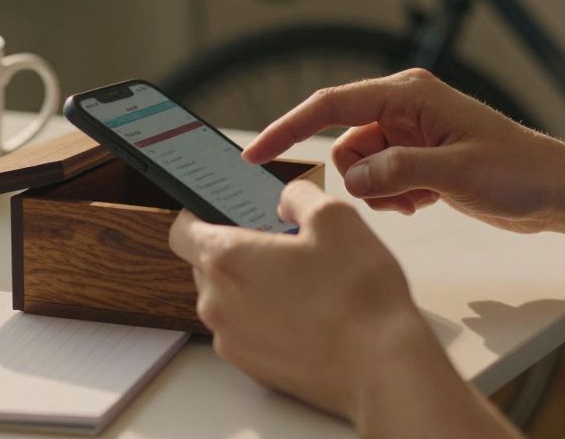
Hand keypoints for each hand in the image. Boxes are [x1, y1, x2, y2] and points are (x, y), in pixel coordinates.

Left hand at [167, 180, 446, 428]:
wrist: (381, 368)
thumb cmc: (358, 296)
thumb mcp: (335, 217)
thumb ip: (298, 196)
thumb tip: (286, 201)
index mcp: (227, 259)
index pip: (183, 231)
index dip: (200, 215)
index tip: (223, 212)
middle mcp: (218, 303)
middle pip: (206, 266)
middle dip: (237, 251)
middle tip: (280, 245)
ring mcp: (232, 340)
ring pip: (227, 300)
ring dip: (252, 286)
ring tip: (302, 282)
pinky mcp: (252, 368)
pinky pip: (246, 331)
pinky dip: (265, 318)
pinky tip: (307, 315)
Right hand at [242, 68, 564, 233]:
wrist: (556, 191)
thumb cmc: (519, 170)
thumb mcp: (456, 171)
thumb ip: (397, 172)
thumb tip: (352, 180)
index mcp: (408, 95)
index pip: (331, 106)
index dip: (288, 128)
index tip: (255, 155)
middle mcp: (403, 109)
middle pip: (345, 144)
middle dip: (359, 178)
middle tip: (398, 196)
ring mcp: (410, 135)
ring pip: (361, 168)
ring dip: (379, 192)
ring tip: (419, 199)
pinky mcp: (418, 160)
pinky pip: (381, 181)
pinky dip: (394, 198)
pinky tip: (427, 201)